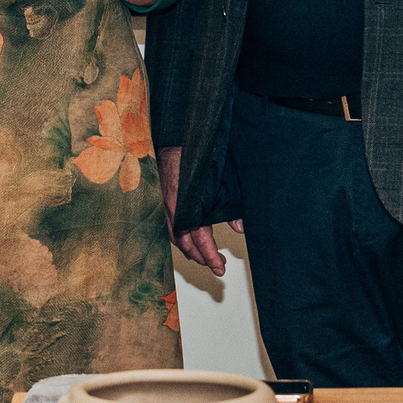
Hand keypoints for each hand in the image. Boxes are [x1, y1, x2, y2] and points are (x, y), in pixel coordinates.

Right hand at [159, 145, 240, 276]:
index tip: (219, 267)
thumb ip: (231, 205)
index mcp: (186, 205)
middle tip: (217, 266)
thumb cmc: (197, 153)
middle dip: (201, 257)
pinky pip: (169, 225)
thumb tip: (240, 227)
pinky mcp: (161, 199)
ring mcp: (163, 204)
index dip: (210, 255)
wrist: (176, 134)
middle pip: (184, 243)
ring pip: (174, 236)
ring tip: (204, 256)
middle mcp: (172, 208)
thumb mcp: (222, 179)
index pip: (198, 239)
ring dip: (190, 249)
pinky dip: (179, 236)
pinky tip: (187, 237)